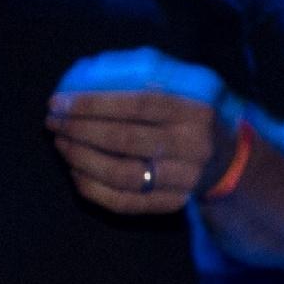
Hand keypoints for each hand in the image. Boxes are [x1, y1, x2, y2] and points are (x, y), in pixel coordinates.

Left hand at [49, 48, 233, 217]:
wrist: (230, 162)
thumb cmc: (192, 120)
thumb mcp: (186, 94)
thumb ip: (150, 85)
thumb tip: (91, 79)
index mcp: (195, 112)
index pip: (138, 105)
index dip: (94, 104)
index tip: (59, 102)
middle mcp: (193, 147)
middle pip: (125, 140)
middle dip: (79, 130)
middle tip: (53, 122)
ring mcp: (184, 179)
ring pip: (123, 174)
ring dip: (82, 159)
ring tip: (61, 144)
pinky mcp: (173, 203)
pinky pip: (125, 202)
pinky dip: (93, 189)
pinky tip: (76, 172)